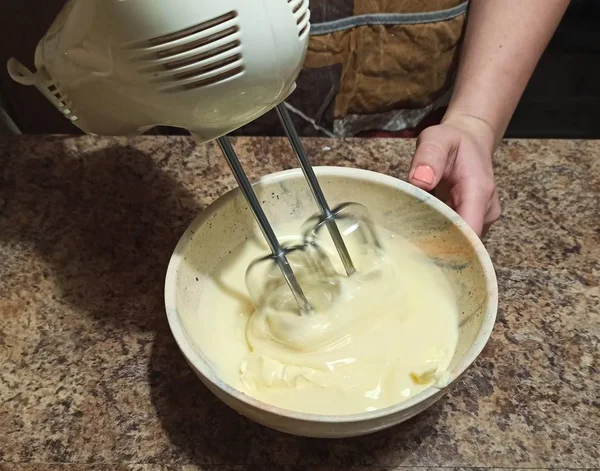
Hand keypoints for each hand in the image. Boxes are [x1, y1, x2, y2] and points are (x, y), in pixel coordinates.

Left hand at [408, 114, 500, 236]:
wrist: (469, 140)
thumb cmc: (452, 140)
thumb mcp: (436, 138)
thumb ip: (428, 156)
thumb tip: (420, 181)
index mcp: (478, 191)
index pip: (469, 231)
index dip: (448, 244)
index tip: (421, 246)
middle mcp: (486, 209)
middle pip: (465, 242)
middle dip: (438, 245)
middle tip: (408, 243)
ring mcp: (482, 218)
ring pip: (461, 242)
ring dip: (438, 241)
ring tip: (414, 234)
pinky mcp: (474, 221)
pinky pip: (458, 236)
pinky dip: (440, 236)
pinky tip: (423, 230)